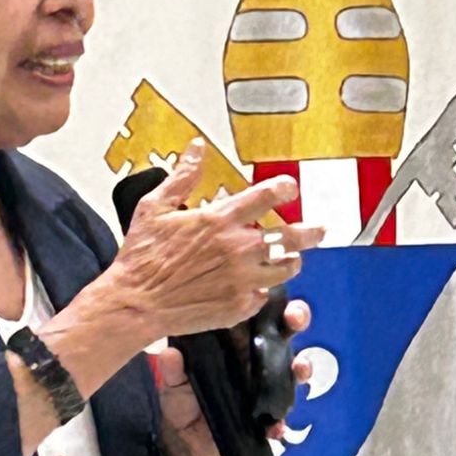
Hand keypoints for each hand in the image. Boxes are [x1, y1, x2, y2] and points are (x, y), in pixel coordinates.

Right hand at [110, 138, 323, 344]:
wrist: (136, 303)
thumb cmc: (141, 258)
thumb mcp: (155, 208)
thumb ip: (182, 177)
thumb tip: (196, 149)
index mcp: (220, 220)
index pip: (267, 195)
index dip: (285, 188)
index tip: (290, 188)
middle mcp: (237, 248)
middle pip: (291, 236)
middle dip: (311, 232)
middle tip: (319, 230)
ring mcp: (241, 279)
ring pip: (285, 268)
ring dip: (289, 261)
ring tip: (289, 260)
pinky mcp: (238, 306)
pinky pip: (263, 295)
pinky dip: (261, 290)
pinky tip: (253, 286)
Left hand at [156, 298, 314, 455]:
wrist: (187, 444)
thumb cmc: (183, 403)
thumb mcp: (173, 386)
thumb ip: (174, 371)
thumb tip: (170, 354)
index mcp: (234, 343)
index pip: (255, 312)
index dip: (268, 297)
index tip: (272, 289)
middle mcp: (254, 359)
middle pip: (283, 331)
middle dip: (296, 318)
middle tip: (295, 318)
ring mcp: (265, 385)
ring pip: (294, 368)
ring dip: (302, 366)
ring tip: (300, 369)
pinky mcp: (267, 415)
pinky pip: (281, 416)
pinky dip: (280, 422)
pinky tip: (275, 427)